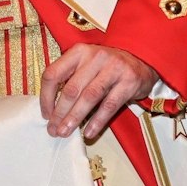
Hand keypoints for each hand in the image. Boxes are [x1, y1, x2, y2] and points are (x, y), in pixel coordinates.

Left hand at [40, 45, 158, 139]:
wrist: (141, 57)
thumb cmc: (106, 65)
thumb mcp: (86, 63)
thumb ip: (69, 78)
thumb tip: (51, 108)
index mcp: (78, 52)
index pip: (53, 74)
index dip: (46, 97)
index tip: (45, 114)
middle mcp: (95, 58)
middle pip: (71, 89)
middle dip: (59, 113)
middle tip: (53, 130)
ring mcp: (113, 69)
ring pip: (89, 97)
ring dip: (75, 118)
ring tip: (66, 132)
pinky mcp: (128, 82)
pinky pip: (109, 105)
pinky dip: (97, 121)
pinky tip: (88, 133)